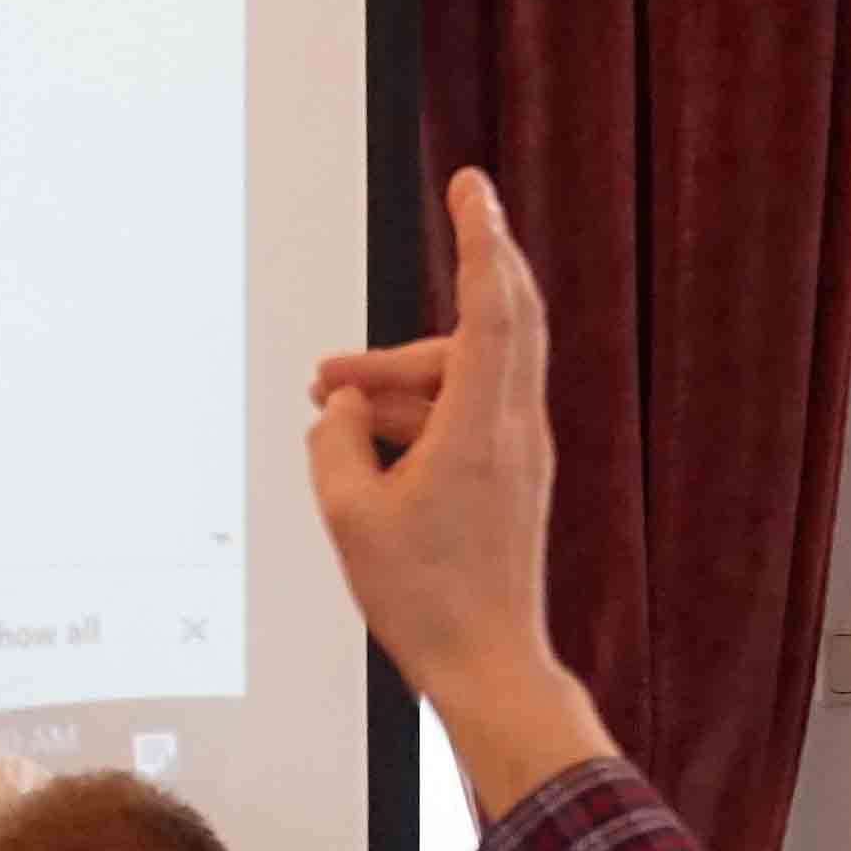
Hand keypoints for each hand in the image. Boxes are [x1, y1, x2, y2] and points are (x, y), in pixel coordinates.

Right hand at [307, 170, 612, 816]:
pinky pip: (468, 409)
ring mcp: (520, 451)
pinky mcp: (513, 475)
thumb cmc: (427, 600)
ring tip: (330, 400)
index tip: (469, 185)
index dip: (480, 236)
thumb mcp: (349, 515)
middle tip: (360, 313)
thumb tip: (341, 406)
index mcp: (481, 426)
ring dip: (399, 375)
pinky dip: (420, 408)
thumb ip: (335, 440)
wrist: (489, 665)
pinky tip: (367, 438)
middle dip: (414, 311)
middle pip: (496, 321)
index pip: (493, 303)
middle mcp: (514, 427)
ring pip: (466, 372)